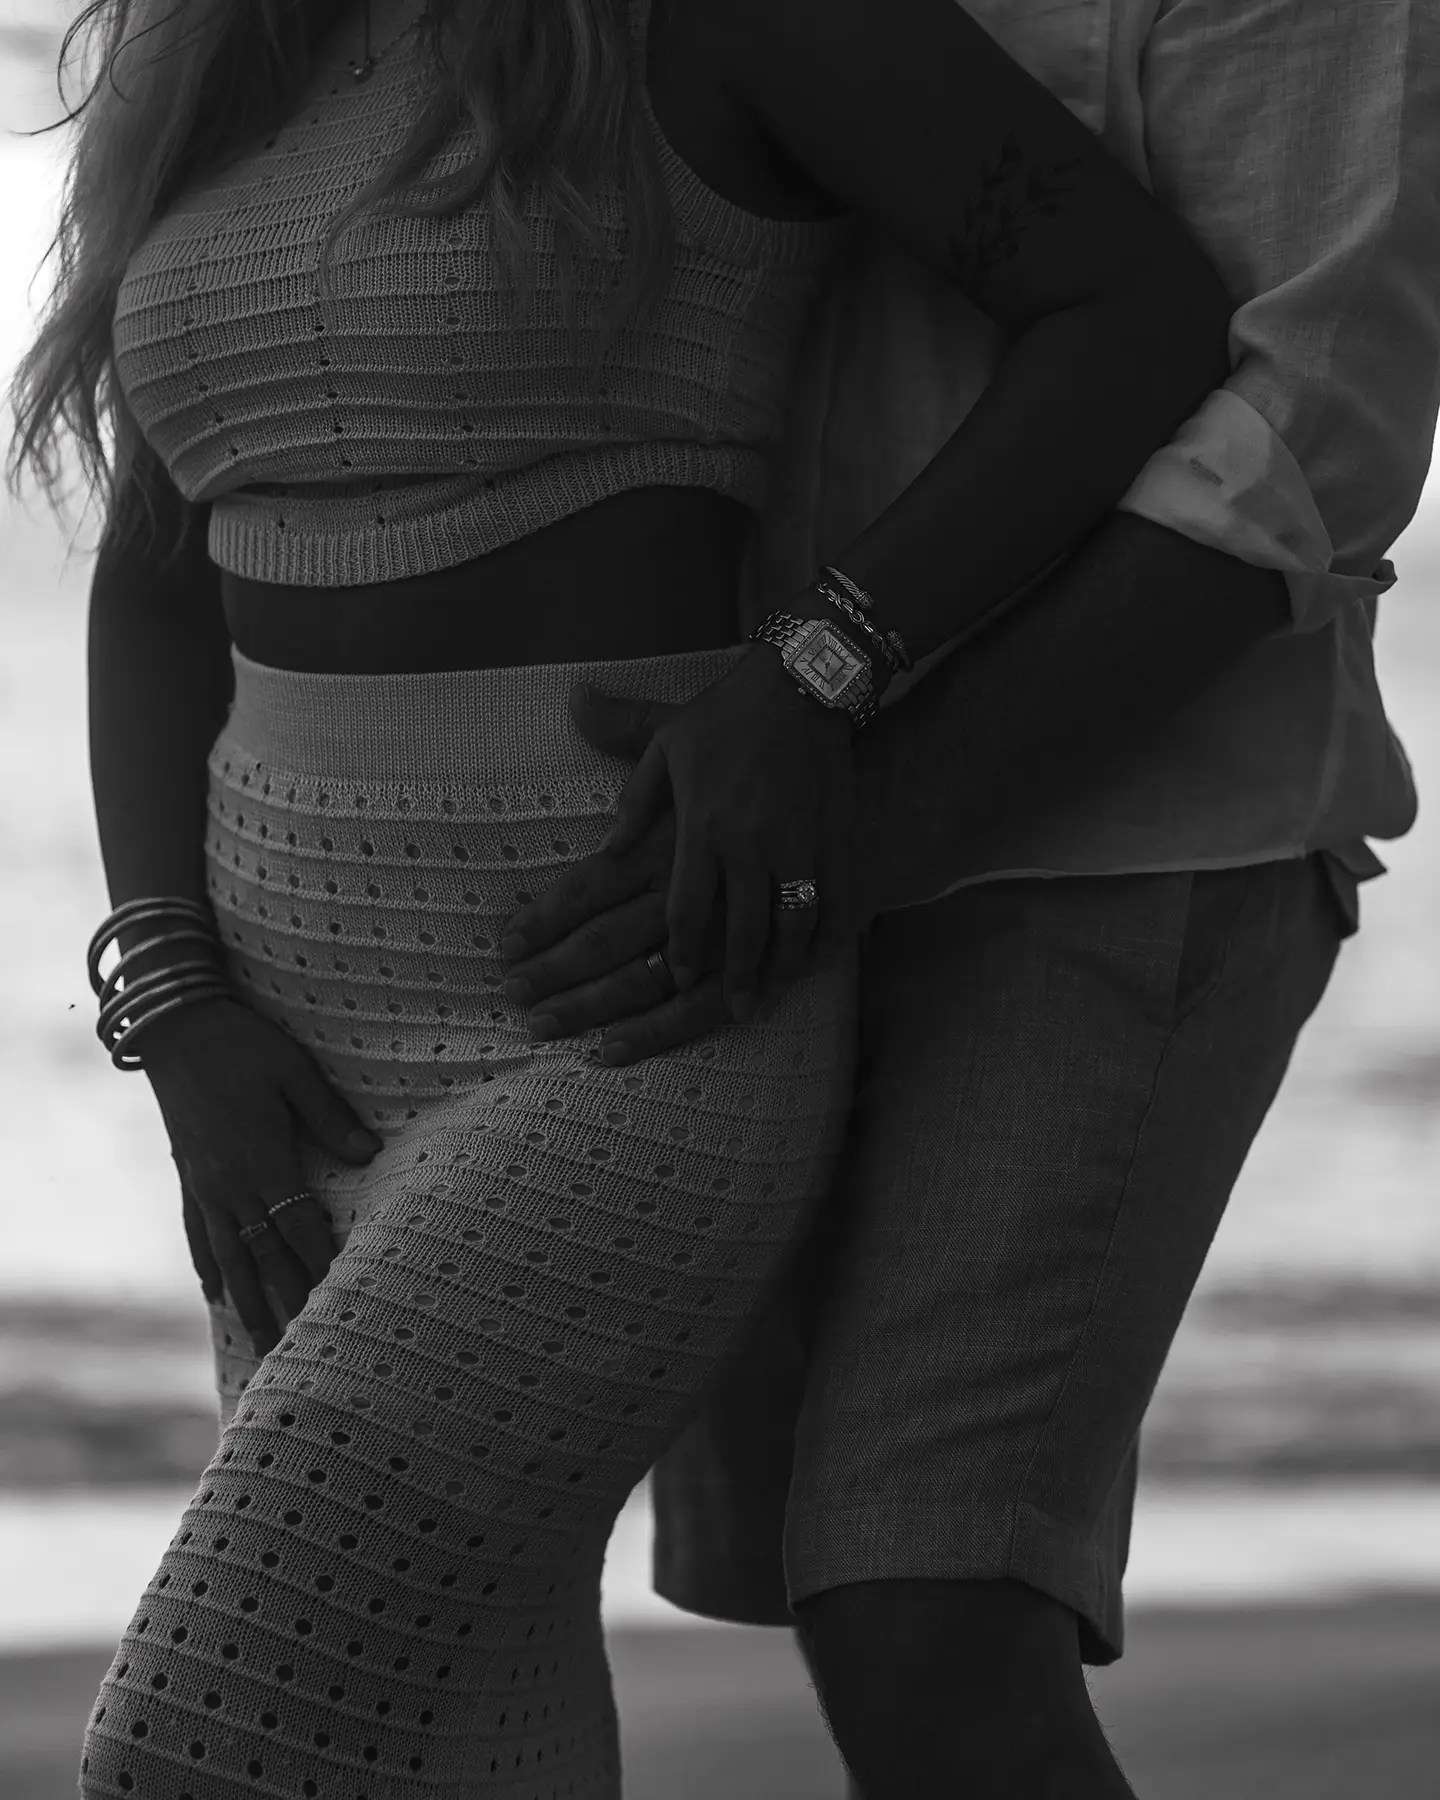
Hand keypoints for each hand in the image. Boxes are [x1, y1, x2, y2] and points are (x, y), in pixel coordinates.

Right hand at [139, 994, 383, 1354]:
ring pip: (229, 1257)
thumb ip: (330, 1117)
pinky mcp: (187, 1175)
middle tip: (305, 1352)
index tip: (342, 1304)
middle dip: (288, 1305)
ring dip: (248, 1303)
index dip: (322, 1267)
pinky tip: (216, 1294)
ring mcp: (204, 1184)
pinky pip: (199, 1233)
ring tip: (263, 1345)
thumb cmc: (242, 1042)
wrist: (174, 1027)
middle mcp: (229, 1184)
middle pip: (265, 1258)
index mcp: (261, 1160)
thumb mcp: (294, 1071)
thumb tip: (370, 1153)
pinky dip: (208, 1267)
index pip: (300, 1228)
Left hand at [594, 646, 859, 1019]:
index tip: (675, 978)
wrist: (803, 683)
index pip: (686, 909)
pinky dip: (822, 939)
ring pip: (788, 926)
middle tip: (727, 1008)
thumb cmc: (726, 714)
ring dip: (777, 969)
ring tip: (763, 998)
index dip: (681, 952)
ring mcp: (797, 845)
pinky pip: (832, 904)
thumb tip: (603, 850)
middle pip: (737, 931)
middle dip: (728, 978)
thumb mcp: (665, 745)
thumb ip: (633, 802)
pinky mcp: (835, 839)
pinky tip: (811, 961)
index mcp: (701, 825)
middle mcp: (749, 843)